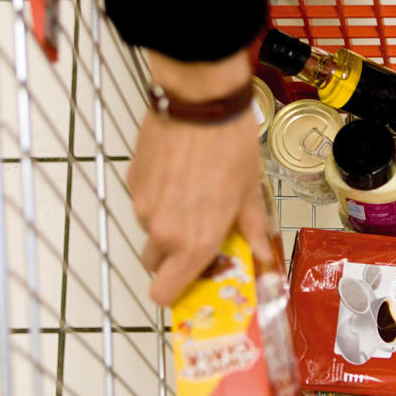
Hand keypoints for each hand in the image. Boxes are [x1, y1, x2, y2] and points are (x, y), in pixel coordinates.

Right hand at [129, 48, 273, 306]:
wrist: (200, 102)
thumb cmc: (232, 147)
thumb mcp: (250, 192)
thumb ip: (252, 230)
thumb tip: (263, 257)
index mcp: (194, 242)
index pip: (165, 293)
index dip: (177, 291)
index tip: (194, 278)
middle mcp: (162, 230)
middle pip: (154, 265)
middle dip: (172, 257)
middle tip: (196, 235)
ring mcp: (142, 205)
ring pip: (149, 230)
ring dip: (166, 224)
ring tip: (192, 194)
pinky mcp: (132, 181)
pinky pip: (143, 202)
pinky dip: (158, 197)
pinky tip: (179, 173)